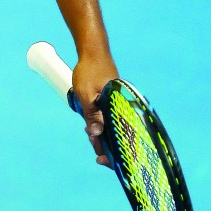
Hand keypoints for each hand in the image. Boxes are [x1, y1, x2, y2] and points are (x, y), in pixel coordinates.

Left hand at [72, 50, 118, 167]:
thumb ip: (92, 114)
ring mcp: (118, 104)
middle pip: (119, 135)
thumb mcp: (86, 94)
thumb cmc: (89, 70)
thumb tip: (96, 134)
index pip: (123, 138)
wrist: (93, 50)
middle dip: (105, 146)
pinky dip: (102, 125)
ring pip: (113, 127)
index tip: (101, 160)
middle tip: (94, 150)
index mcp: (120, 106)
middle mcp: (123, 106)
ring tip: (89, 135)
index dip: (113, 153)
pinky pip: (110, 118)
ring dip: (102, 135)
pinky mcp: (113, 101)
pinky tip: (91, 128)